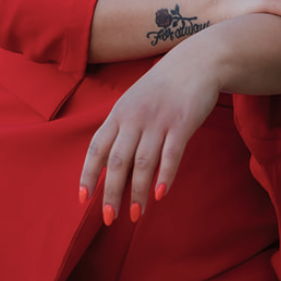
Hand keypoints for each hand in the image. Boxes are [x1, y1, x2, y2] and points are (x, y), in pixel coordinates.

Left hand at [80, 42, 220, 225]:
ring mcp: (159, 119)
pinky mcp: (182, 122)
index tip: (83, 200)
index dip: (88, 175)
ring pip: (143, 162)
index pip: (96, 148)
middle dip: (111, 193)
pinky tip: (160, 195)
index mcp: (119, 114)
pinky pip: (171, 154)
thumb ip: (121, 131)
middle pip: (118, 161)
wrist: (197, 62)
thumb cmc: (163, 89)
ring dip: (138, 192)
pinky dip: (165, 176)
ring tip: (135, 215)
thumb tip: (109, 168)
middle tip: (109, 219)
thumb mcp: (134, 104)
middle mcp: (134, 117)